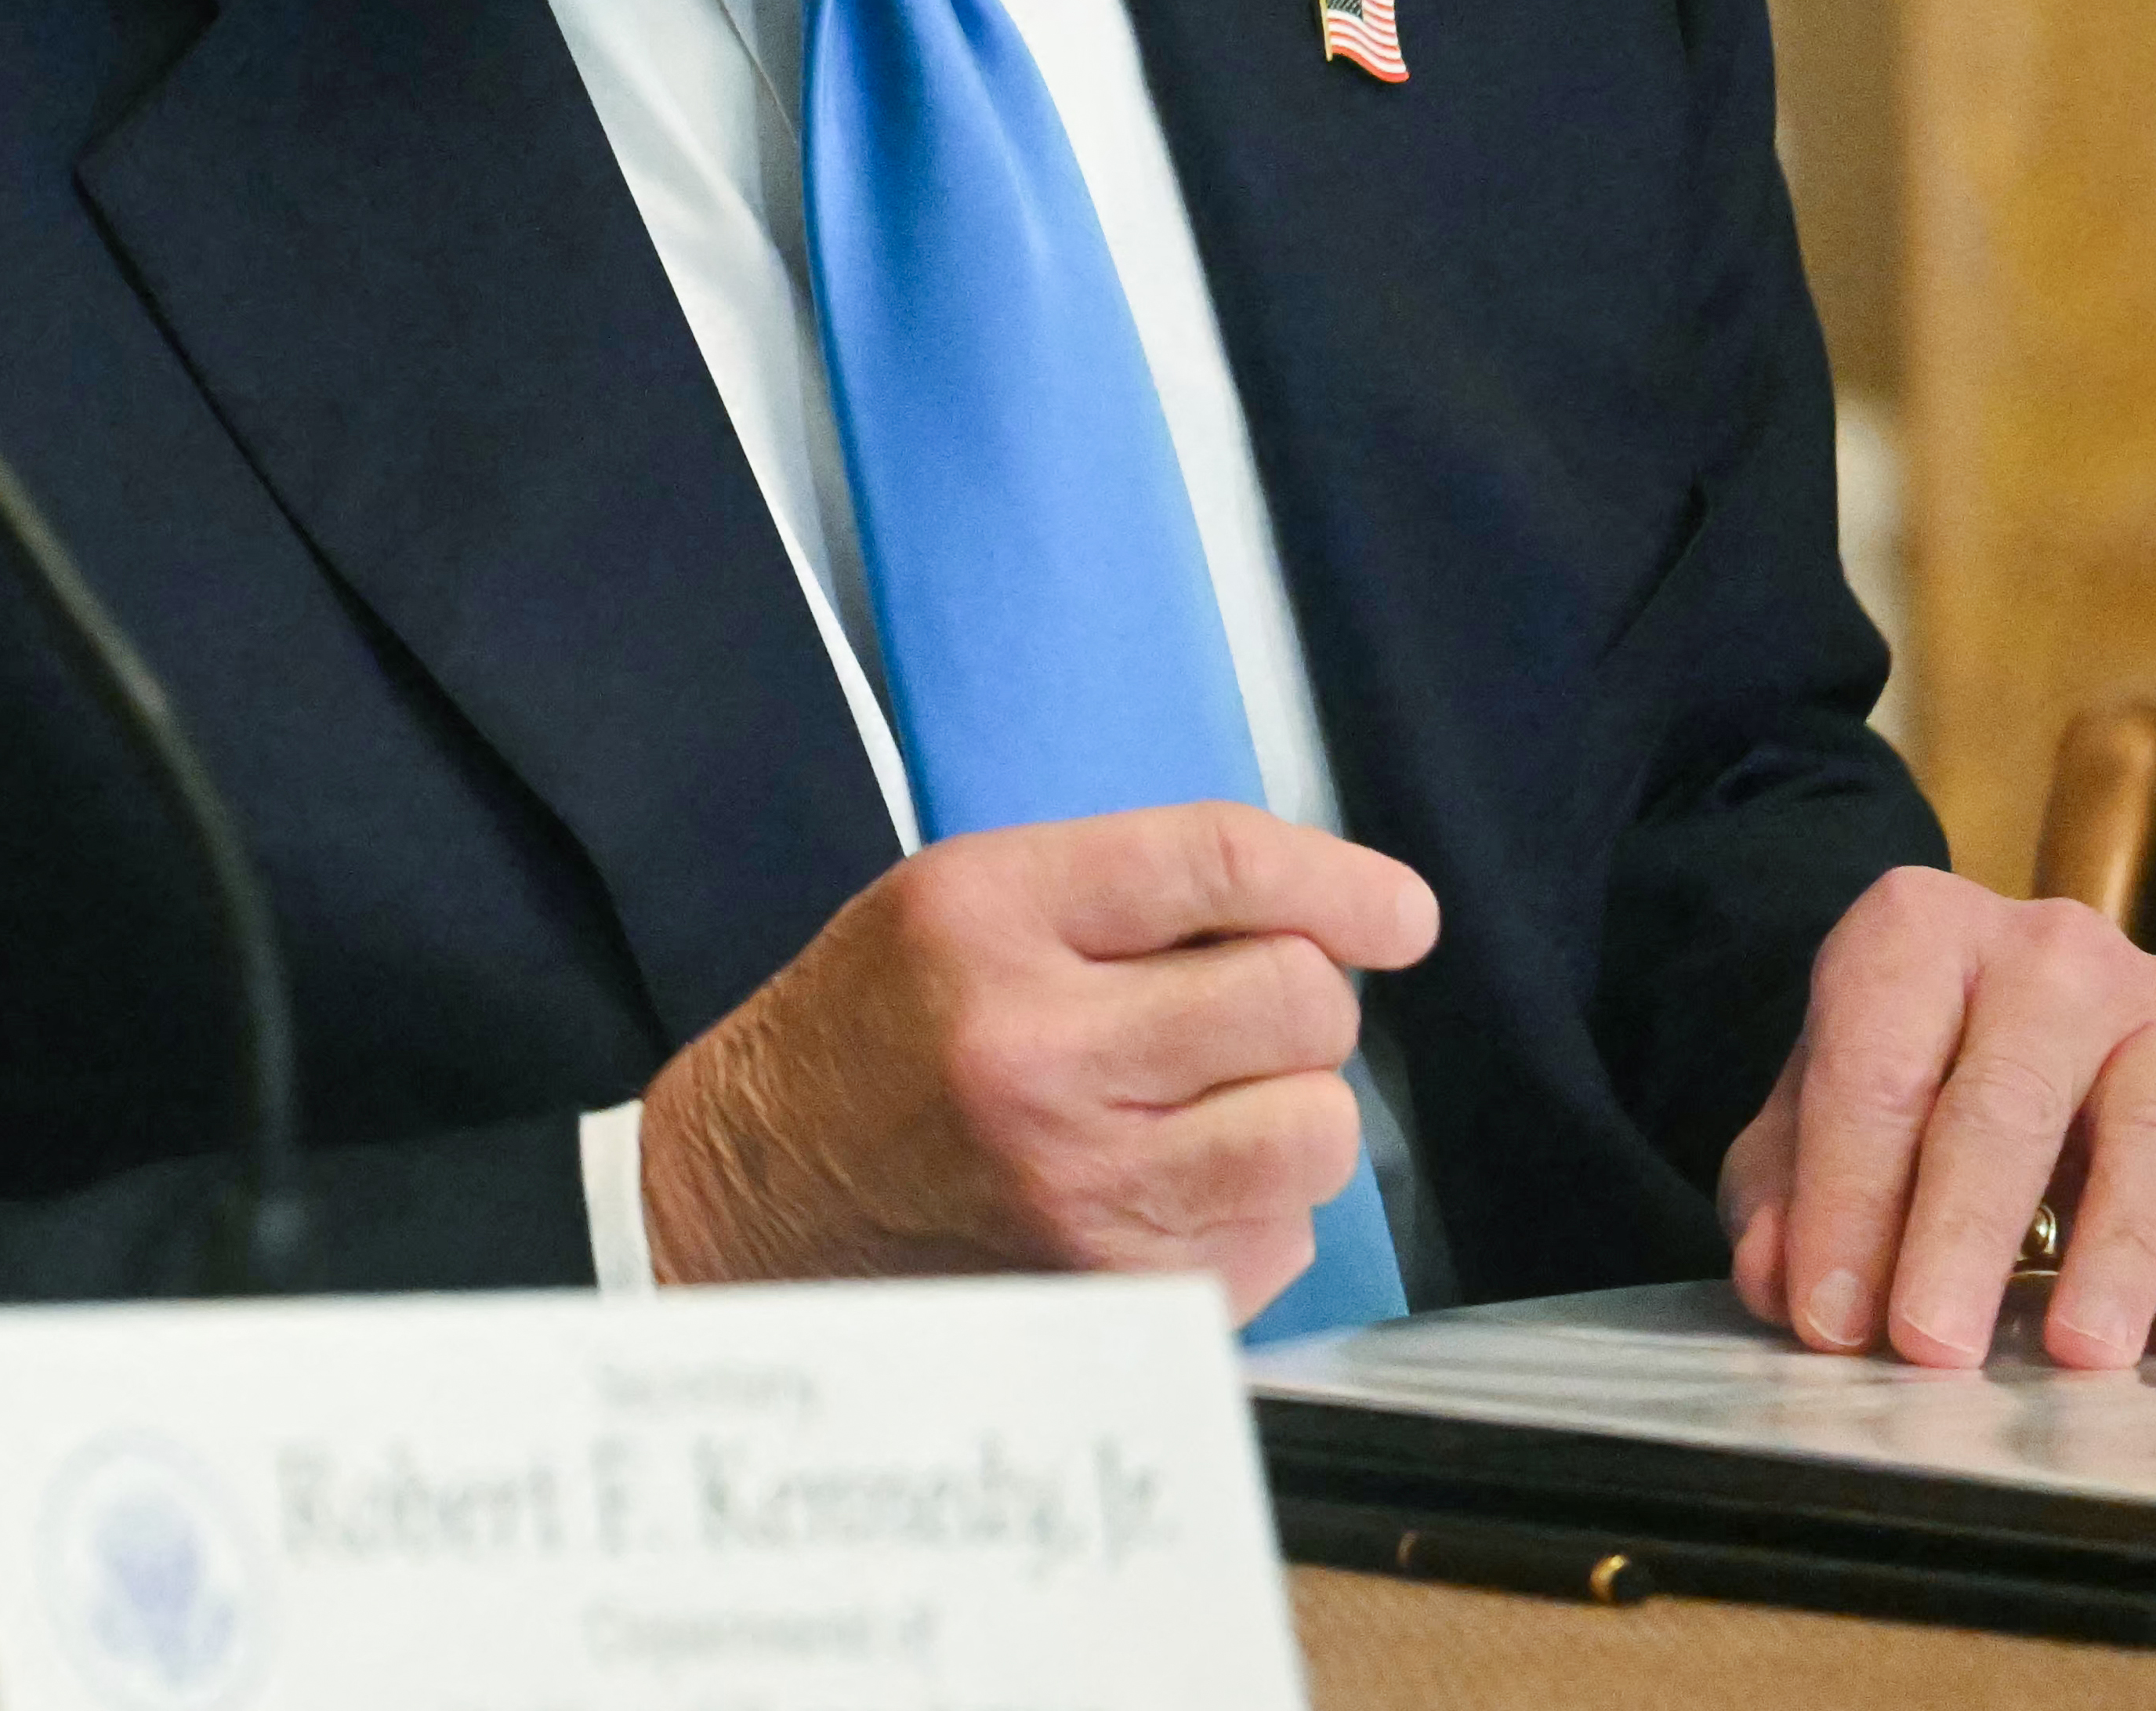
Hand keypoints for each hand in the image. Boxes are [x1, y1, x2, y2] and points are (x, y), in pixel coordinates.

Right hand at [643, 801, 1438, 1310]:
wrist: (758, 1195)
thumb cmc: (871, 1033)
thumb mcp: (957, 905)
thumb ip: (1124, 896)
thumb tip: (1327, 919)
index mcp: (987, 918)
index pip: (1216, 863)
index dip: (1337, 881)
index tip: (1397, 912)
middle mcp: (1037, 1051)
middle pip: (1297, 1000)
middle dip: (1297, 1000)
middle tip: (1232, 1015)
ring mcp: (1082, 1186)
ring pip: (1316, 1129)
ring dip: (1287, 1109)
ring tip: (1198, 1106)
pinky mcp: (1118, 1292)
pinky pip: (1282, 1236)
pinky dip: (1250, 1208)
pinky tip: (1158, 1188)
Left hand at [1720, 869, 2155, 1369]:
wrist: (2043, 1026)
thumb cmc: (1913, 1080)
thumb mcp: (1816, 1120)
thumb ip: (1785, 1195)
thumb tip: (1781, 1283)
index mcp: (1917, 930)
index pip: (1872, 1069)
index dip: (1846, 1200)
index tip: (1832, 1316)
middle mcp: (2053, 948)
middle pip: (2006, 1101)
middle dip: (1962, 1234)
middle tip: (1933, 1344)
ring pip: (2151, 1134)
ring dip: (2114, 1254)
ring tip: (2078, 1354)